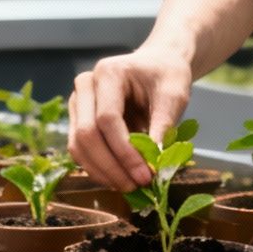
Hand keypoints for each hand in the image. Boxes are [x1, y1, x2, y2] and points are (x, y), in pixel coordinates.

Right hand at [69, 48, 192, 191]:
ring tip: (129, 186)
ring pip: (78, 146)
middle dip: (112, 166)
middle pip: (87, 134)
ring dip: (102, 172)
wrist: (157, 65)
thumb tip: (156, 163)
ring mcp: (77, 102)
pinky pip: (80, 150)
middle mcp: (85, 86)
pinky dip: (98, 168)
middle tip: (138, 186)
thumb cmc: (167, 75)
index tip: (146, 174)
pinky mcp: (78, 119)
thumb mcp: (174, 95)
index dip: (124, 151)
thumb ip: (164, 125)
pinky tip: (119, 178)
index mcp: (108, 73)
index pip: (107, 118)